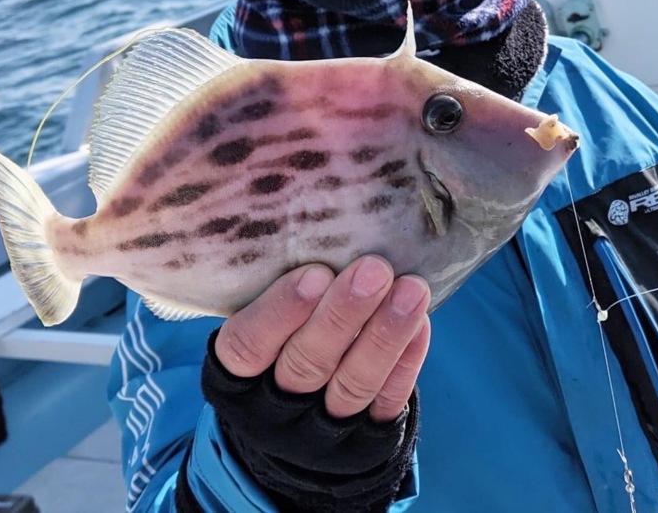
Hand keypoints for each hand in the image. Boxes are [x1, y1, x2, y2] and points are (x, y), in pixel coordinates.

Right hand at [214, 255, 430, 422]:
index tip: (314, 274)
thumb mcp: (252, 324)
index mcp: (236, 376)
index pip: (248, 347)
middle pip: (307, 364)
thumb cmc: (271, 347)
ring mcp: (322, 429)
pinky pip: (387, 403)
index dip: (279, 312)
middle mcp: (275, 408)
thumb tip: (310, 217)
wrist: (292, 429)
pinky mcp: (367, 441)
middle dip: (343, 315)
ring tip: (411, 289)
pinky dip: (405, 362)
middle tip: (374, 269)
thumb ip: (268, 287)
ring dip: (385, 335)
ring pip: (353, 385)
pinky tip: (421, 322)